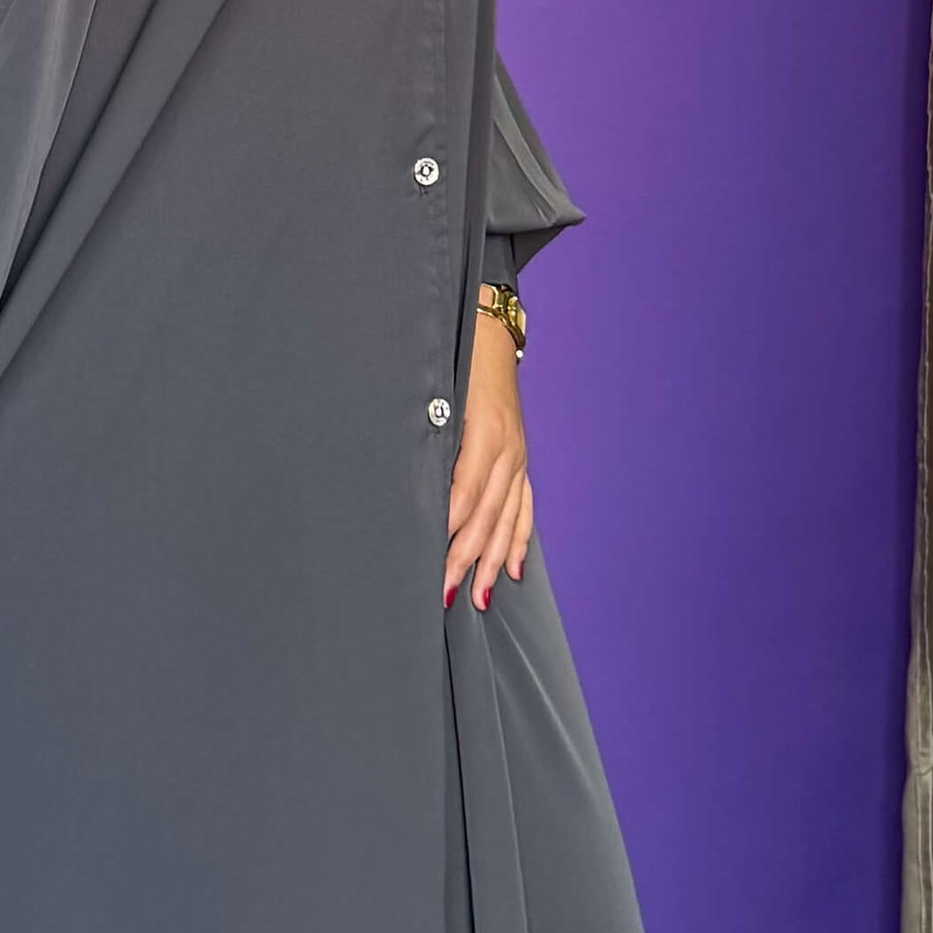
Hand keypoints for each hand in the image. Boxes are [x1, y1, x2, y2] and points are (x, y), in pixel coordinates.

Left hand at [446, 303, 533, 613]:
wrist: (489, 335)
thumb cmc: (454, 364)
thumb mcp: (436, 396)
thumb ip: (428, 437)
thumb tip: (408, 483)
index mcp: (484, 435)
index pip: (464, 494)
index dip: (450, 531)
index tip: (433, 562)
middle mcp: (507, 451)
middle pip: (487, 516)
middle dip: (468, 559)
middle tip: (447, 594)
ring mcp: (518, 458)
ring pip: (508, 520)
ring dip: (494, 562)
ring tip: (481, 597)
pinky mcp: (522, 461)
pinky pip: (525, 509)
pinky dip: (519, 541)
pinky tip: (514, 570)